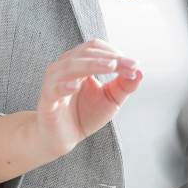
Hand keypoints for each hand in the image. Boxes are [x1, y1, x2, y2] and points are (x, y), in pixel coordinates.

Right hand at [33, 39, 141, 157]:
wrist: (64, 138)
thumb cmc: (85, 114)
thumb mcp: (111, 99)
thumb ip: (124, 85)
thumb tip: (140, 72)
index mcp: (80, 63)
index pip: (97, 49)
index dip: (116, 53)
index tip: (134, 65)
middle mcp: (65, 67)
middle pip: (86, 52)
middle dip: (110, 58)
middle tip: (129, 66)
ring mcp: (54, 82)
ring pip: (71, 65)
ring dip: (93, 64)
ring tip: (111, 66)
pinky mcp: (47, 100)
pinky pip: (54, 88)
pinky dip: (65, 85)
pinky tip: (76, 86)